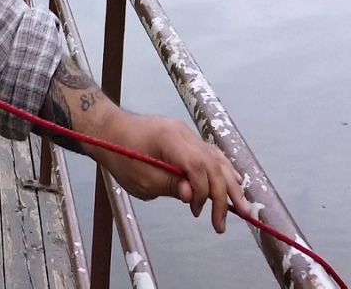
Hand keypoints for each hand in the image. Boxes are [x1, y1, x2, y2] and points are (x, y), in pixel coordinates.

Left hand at [98, 111, 249, 232]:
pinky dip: (222, 171)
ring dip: (230, 184)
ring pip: (216, 159)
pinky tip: (234, 183)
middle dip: (224, 193)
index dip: (203, 192)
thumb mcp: (141, 178)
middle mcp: (183, 133)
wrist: (107, 130)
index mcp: (170, 139)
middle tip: (230, 220)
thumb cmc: (120, 155)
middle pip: (213, 164)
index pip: (198, 167)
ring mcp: (185, 133)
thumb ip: (169, 186)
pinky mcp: (185, 139)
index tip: (196, 211)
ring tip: (243, 207)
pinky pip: (210, 154)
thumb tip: (192, 197)